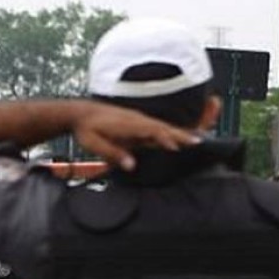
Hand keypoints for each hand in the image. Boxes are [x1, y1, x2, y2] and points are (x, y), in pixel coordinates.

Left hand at [72, 101, 200, 171]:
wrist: (81, 114)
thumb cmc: (86, 129)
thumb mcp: (93, 143)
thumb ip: (112, 153)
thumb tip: (131, 165)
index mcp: (128, 124)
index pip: (152, 130)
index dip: (165, 138)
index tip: (176, 146)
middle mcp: (136, 120)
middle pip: (163, 127)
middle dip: (181, 134)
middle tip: (198, 142)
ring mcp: (138, 121)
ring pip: (162, 127)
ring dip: (179, 133)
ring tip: (196, 140)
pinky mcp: (137, 124)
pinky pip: (156, 128)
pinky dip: (169, 133)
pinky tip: (176, 140)